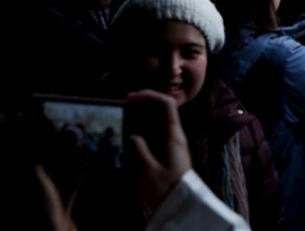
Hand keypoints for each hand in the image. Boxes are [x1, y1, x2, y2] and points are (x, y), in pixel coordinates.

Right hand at [125, 90, 190, 211]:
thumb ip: (139, 150)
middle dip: (143, 106)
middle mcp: (176, 137)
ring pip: (158, 125)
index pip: (167, 104)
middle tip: (124, 108)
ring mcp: (174, 146)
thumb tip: (133, 137)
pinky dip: (144, 134)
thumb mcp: (148, 170)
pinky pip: (157, 138)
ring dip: (142, 120)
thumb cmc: (167, 189)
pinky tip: (130, 141)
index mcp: (174, 135)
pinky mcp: (169, 156)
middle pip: (162, 111)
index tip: (130, 98)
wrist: (182, 208)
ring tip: (123, 122)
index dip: (149, 95)